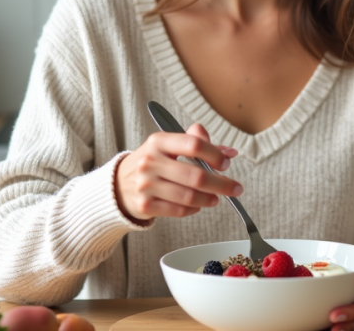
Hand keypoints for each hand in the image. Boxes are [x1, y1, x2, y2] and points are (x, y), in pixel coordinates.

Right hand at [115, 122, 240, 221]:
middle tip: (235, 188)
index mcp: (158, 141)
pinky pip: (179, 210)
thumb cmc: (152, 163)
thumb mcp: (168, 145)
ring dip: (209, 199)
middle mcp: (150, 162)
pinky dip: (194, 209)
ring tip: (217, 198)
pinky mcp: (145, 205)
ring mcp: (146, 185)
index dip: (215, 155)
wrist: (118, 185)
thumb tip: (229, 152)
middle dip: (221, 183)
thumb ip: (197, 143)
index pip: (194, 144)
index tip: (226, 163)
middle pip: (196, 176)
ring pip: (189, 196)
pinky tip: (198, 205)